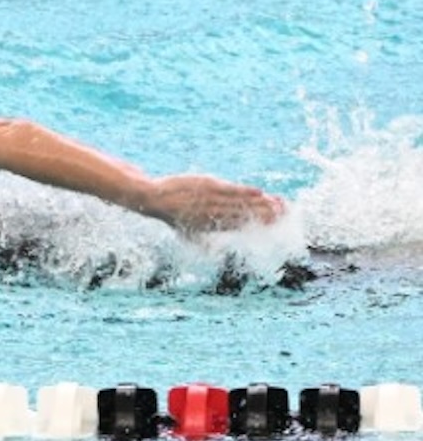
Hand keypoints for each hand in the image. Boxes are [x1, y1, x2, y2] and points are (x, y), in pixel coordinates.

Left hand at [144, 175, 284, 232]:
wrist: (154, 199)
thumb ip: (205, 245)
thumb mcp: (188, 236)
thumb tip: (215, 254)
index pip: (242, 226)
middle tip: (286, 212)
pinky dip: (243, 191)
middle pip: (246, 214)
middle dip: (267, 214)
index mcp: (213, 227)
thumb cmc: (173, 218)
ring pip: (241, 202)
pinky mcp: (207, 186)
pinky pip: (229, 189)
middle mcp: (214, 215)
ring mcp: (211, 200)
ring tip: (278, 203)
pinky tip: (259, 192)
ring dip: (261, 203)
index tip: (278, 221)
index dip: (261, 224)